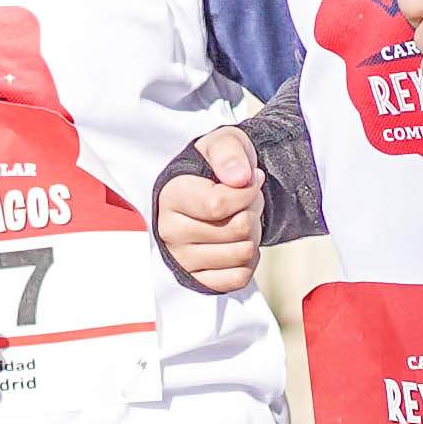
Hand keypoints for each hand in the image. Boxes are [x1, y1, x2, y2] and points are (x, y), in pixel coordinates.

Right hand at [155, 125, 267, 291]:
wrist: (211, 190)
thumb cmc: (215, 166)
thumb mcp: (223, 143)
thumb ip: (229, 152)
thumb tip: (240, 178)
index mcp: (169, 196)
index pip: (218, 204)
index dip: (248, 192)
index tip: (251, 179)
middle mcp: (169, 231)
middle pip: (236, 230)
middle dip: (252, 211)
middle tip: (246, 201)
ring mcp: (181, 259)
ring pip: (242, 254)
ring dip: (253, 235)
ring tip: (241, 219)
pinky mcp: (197, 280)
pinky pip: (238, 278)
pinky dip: (249, 261)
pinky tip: (239, 243)